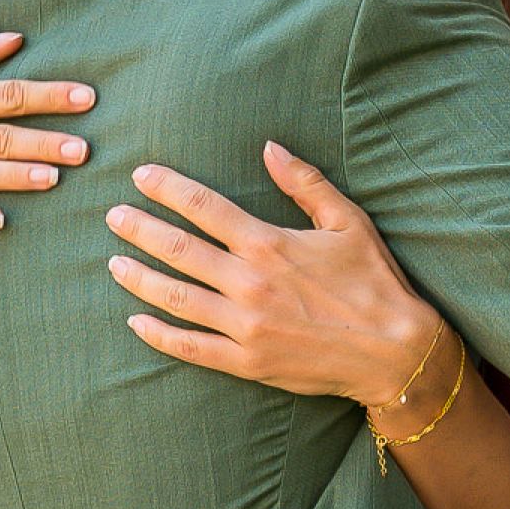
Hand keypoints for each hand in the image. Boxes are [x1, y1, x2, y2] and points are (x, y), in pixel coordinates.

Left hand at [106, 144, 441, 403]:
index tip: (140, 177)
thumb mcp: (348, 222)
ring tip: (114, 263)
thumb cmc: (375, 281)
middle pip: (178, 249)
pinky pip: (190, 347)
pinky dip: (159, 334)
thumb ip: (305, 183)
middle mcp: (249, 283)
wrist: (396, 351)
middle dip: (140, 229)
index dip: (167, 188)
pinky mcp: (247, 361)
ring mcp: (244, 326)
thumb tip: (270, 147)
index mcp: (270, 243)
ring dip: (140, 278)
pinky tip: (136, 322)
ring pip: (175, 297)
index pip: (204, 208)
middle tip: (113, 217)